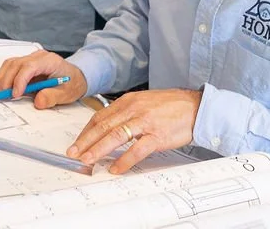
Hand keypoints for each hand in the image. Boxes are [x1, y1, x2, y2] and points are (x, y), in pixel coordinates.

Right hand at [0, 50, 87, 108]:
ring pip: (10, 64)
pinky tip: (5, 89)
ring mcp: (30, 58)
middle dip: (7, 81)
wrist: (75, 77)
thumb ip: (52, 97)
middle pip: (16, 64)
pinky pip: (10, 67)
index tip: (15, 95)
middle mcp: (37, 56)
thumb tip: (38, 101)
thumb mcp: (67, 93)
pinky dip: (4, 77)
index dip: (19, 80)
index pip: (29, 66)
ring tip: (2, 95)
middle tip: (4, 98)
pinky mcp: (25, 64)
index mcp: (49, 61)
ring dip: (3, 79)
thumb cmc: (72, 83)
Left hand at [66, 89, 201, 173]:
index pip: (100, 116)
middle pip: (103, 126)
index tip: (77, 142)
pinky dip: (124, 160)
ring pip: (115, 136)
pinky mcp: (157, 135)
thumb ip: (126, 112)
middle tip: (74, 153)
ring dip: (99, 149)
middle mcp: (134, 109)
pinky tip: (116, 168)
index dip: (86, 130)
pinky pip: (137, 149)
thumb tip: (108, 126)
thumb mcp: (144, 102)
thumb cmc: (170, 105)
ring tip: (88, 160)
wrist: (195, 106)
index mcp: (128, 101)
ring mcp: (145, 122)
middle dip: (86, 141)